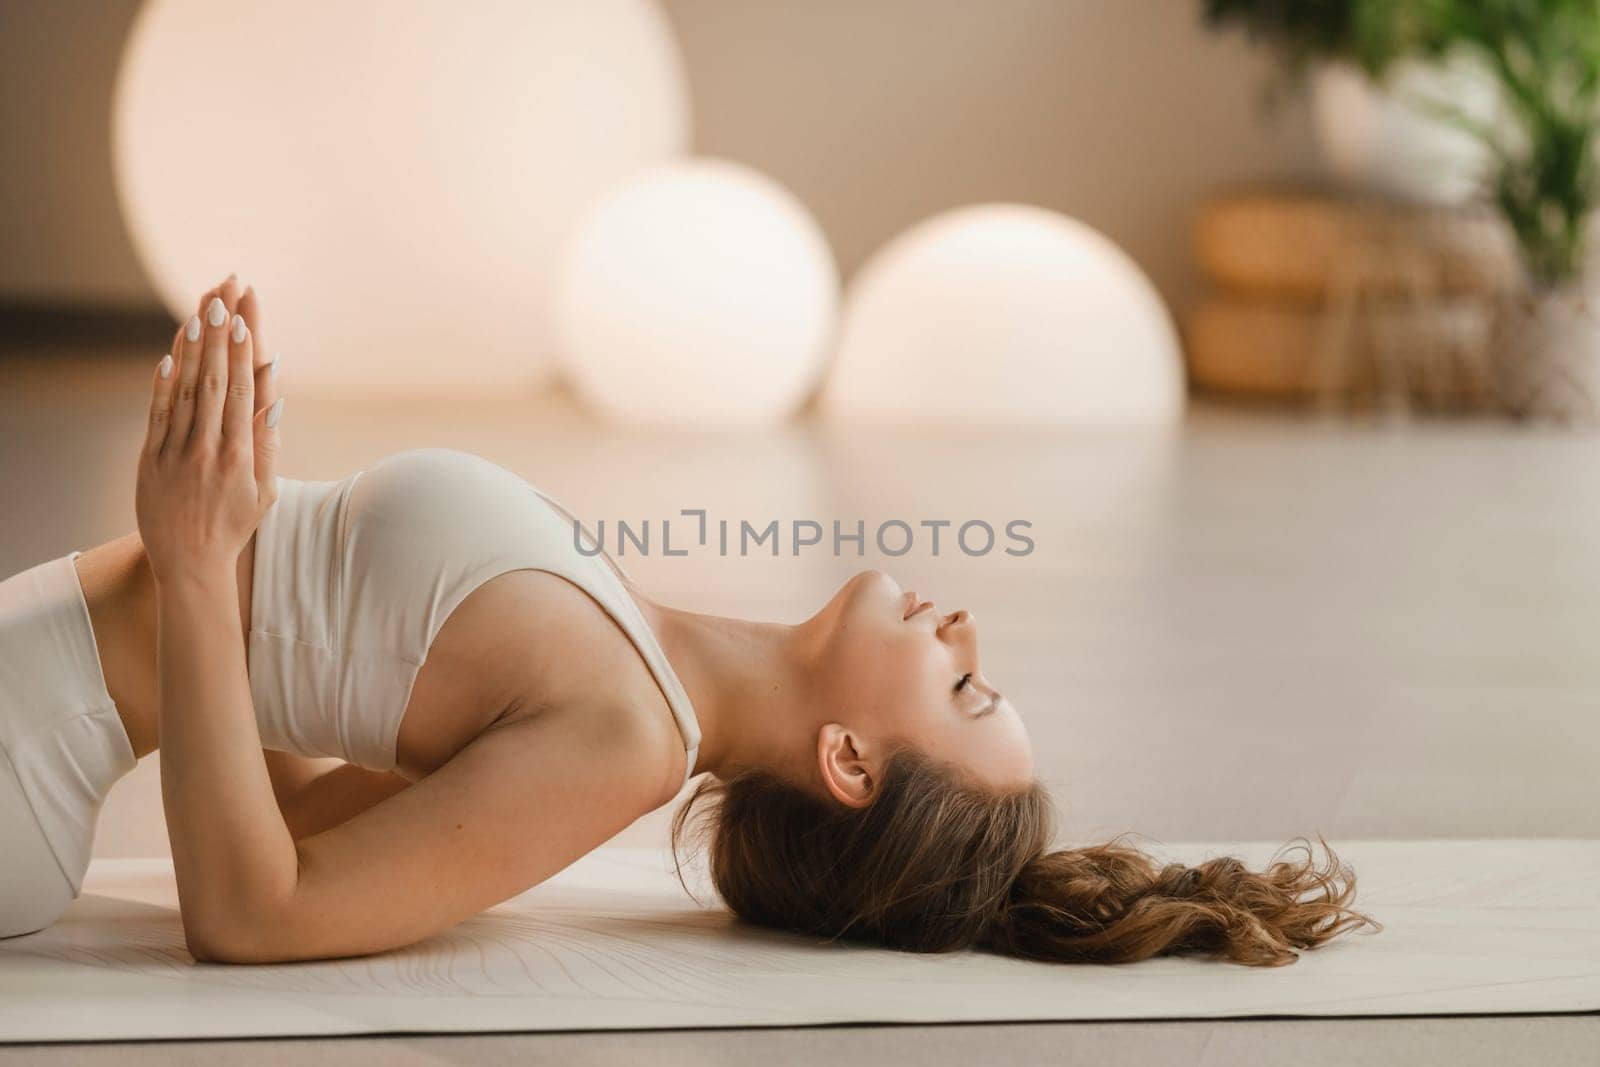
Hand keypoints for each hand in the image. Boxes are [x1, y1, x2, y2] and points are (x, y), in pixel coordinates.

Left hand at [137, 276, 282, 584]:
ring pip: (187, 390)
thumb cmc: (234, 524)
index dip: (242, 352)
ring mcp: (178, 452)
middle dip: (220, 333)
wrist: (189, 563)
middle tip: (223, 293)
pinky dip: (164, 382)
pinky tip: (170, 352)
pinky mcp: (152, 459)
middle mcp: (210, 449)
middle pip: (215, 379)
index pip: (242, 392)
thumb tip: (274, 398)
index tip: (244, 318)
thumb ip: (268, 443)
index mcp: (242, 455)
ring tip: (200, 309)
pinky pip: (159, 413)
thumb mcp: (265, 489)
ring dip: (194, 346)